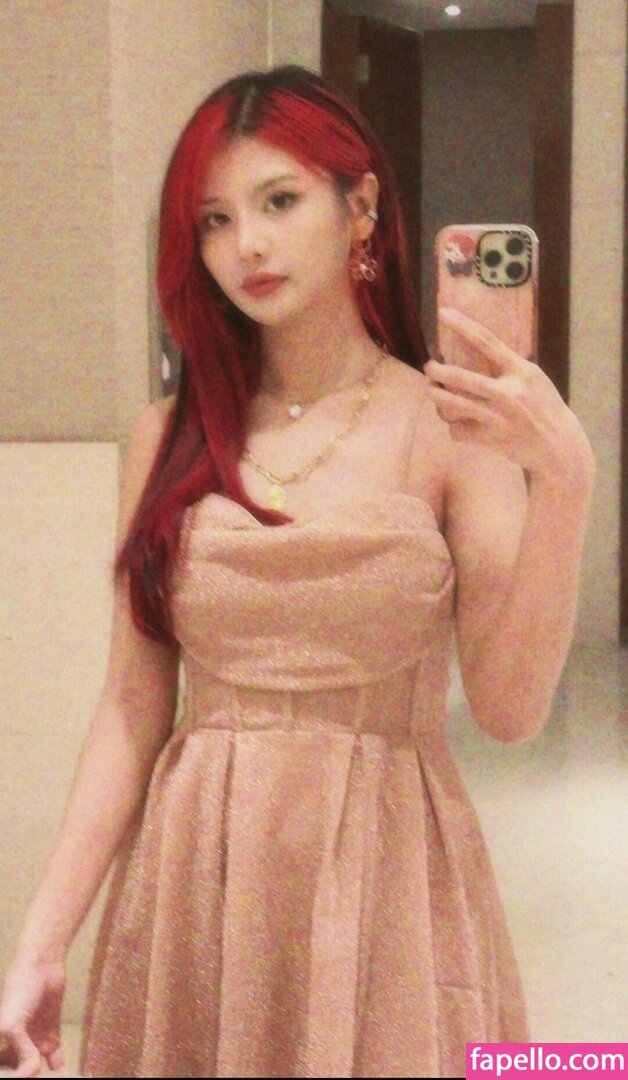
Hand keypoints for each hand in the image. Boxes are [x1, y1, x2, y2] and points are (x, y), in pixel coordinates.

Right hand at [0, 959, 65, 1076]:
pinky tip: (64, 1074)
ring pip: (37, 1070)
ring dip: (44, 1077)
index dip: (12, 1075)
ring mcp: (33, 1043)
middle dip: (28, 1078)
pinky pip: (54, 1060)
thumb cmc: (18, 991)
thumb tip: (32, 1073)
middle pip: (19, 1073)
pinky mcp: (50, 1037)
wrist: (42, 965)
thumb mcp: (11, 1025)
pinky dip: (59, 1069)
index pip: (4, 1070)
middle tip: (38, 1079)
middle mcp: (13, 1048)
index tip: (21, 1077)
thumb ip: (21, 1052)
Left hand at [425, 307, 595, 485]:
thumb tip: (477, 351)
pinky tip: (458, 423)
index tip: (442, 313)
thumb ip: (509, 367)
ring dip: (436, 397)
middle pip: (458, 377)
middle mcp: (508, 393)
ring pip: (450, 405)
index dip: (463, 325)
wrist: (558, 448)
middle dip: (435, 371)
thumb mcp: (534, 380)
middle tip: (429, 368)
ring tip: (434, 392)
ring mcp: (497, 417)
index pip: (487, 342)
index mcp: (521, 372)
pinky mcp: (489, 438)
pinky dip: (454, 426)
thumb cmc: (544, 408)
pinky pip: (457, 429)